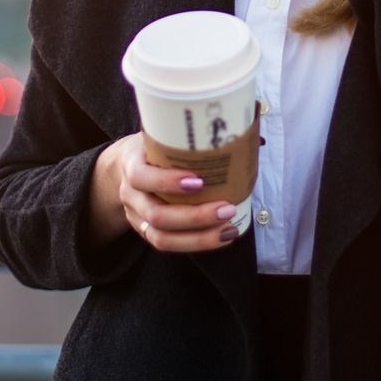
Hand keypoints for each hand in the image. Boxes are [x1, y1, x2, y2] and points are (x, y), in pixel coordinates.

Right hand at [87, 133, 240, 251]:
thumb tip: (254, 138)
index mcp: (132, 164)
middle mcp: (130, 193)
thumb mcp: (164, 136)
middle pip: (157, 214)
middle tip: (227, 208)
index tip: (199, 180)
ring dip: (199, 237)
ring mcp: (136, 216)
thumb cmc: (154, 148)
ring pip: (161, 237)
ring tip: (229, 228)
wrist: (126, 166)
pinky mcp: (146, 230)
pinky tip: (222, 236)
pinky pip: (168, 244)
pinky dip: (196, 243)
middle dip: (195, 216)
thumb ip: (197, 138)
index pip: (141, 176)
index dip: (167, 182)